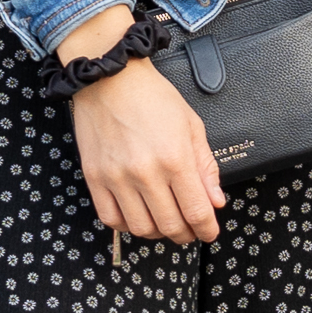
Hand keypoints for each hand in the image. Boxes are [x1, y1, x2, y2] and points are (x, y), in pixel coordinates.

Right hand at [59, 6, 225, 243]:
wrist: (110, 78)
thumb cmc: (152, 97)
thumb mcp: (192, 126)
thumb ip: (206, 167)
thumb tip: (216, 201)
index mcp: (175, 158)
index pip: (197, 211)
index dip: (207, 230)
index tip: (209, 232)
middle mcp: (146, 172)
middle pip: (170, 225)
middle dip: (186, 234)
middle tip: (190, 230)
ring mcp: (117, 177)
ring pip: (141, 228)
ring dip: (158, 233)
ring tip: (164, 222)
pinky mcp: (95, 178)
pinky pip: (111, 218)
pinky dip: (127, 226)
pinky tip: (137, 216)